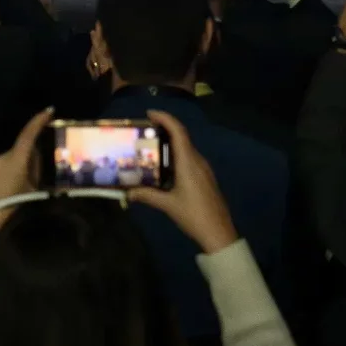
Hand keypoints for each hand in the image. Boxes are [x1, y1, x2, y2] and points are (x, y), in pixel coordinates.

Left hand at [0, 108, 52, 252]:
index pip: (28, 135)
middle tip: (36, 177)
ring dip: (15, 169)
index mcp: (14, 161)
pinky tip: (4, 193)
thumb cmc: (10, 213)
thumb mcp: (32, 194)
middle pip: (19, 152)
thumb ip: (36, 175)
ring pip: (7, 162)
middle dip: (28, 159)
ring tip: (17, 191)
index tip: (49, 110)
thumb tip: (38, 164)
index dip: (39, 121)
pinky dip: (4, 175)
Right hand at [129, 109, 239, 254]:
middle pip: (181, 137)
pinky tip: (164, 166)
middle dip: (164, 129)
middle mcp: (197, 160)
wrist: (218, 232)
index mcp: (189, 162)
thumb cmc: (193, 215)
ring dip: (170, 143)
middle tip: (144, 131)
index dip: (165, 118)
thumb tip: (127, 192)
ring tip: (150, 146)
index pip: (178, 131)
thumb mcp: (168, 205)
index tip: (149, 113)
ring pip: (186, 148)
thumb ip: (147, 195)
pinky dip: (176, 155)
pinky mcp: (205, 177)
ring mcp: (203, 168)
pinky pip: (189, 158)